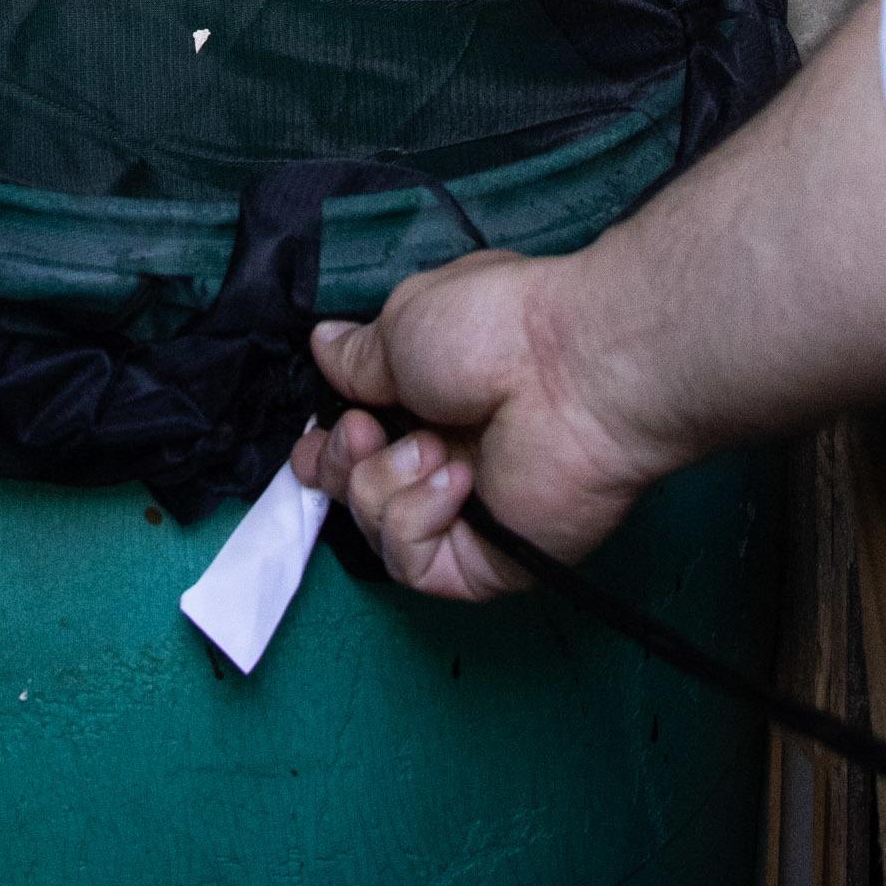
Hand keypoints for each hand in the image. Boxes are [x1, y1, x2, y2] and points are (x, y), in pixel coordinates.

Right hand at [287, 248, 670, 600]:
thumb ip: (359, 357)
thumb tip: (323, 346)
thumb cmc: (496, 330)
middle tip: (364, 433)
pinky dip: (417, 517)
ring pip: (375, 529)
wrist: (570, 373)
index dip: (327, 450)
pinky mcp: (484, 562)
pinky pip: (413, 562)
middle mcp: (446, 457)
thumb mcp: (405, 324)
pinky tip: (457, 482)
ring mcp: (467, 514)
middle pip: (356, 493)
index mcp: (430, 398)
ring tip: (430, 446)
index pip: (359, 445)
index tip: (315, 440)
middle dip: (341, 465)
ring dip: (384, 482)